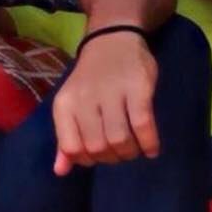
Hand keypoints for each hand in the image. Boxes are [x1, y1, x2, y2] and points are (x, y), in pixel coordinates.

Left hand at [51, 32, 157, 175]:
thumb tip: (60, 172)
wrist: (111, 40)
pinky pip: (143, 124)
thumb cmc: (90, 80)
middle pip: (97, 147)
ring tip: (134, 149)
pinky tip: (151, 149)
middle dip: (112, 158)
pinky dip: (149, 142)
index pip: (71, 147)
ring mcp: (111, 93)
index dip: (86, 159)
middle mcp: (84, 99)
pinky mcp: (138, 88)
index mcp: (65, 106)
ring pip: (118, 139)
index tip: (98, 156)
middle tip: (120, 152)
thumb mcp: (71, 106)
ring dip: (129, 152)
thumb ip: (66, 138)